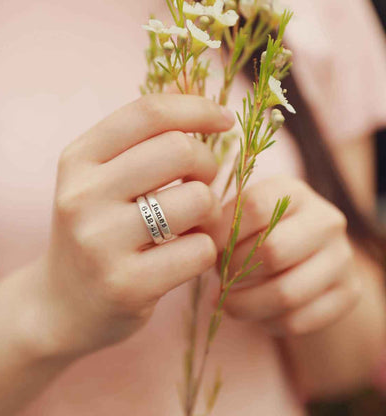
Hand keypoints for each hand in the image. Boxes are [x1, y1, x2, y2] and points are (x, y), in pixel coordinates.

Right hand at [33, 94, 233, 356]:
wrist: (61, 304)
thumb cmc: (95, 232)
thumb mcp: (101, 178)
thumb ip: (141, 133)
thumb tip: (184, 82)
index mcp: (78, 160)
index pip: (148, 113)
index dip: (198, 108)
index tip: (225, 119)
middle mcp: (83, 196)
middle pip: (180, 150)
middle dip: (207, 164)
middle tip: (200, 183)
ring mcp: (101, 243)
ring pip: (197, 200)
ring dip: (210, 210)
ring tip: (194, 222)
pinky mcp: (126, 286)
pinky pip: (200, 250)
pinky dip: (206, 249)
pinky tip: (186, 255)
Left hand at [210, 176, 360, 335]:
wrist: (307, 259)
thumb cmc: (260, 235)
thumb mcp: (243, 219)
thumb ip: (220, 222)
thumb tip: (194, 239)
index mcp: (294, 192)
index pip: (255, 207)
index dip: (222, 233)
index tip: (204, 249)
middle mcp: (325, 219)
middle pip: (272, 251)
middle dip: (235, 270)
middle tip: (219, 277)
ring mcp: (342, 257)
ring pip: (286, 293)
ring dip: (245, 304)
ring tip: (226, 301)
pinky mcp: (349, 293)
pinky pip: (299, 320)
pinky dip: (267, 322)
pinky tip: (255, 312)